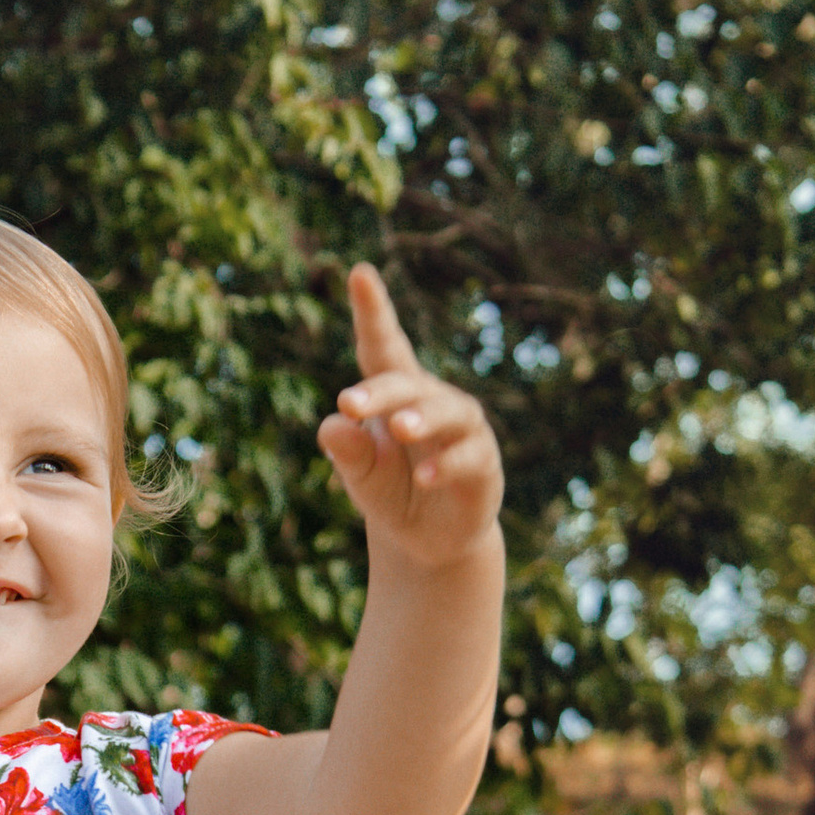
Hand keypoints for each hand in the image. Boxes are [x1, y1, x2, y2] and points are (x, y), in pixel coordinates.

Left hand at [316, 263, 502, 567]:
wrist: (425, 540)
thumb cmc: (389, 490)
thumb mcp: (359, 474)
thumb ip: (346, 451)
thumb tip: (332, 425)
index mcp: (395, 393)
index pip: (382, 346)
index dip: (372, 310)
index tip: (359, 273)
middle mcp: (431, 401)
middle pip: (406, 384)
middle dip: (378, 392)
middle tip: (349, 403)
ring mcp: (462, 431)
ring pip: (445, 412)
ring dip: (420, 419)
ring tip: (397, 429)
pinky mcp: (482, 464)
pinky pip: (467, 457)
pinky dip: (445, 466)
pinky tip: (423, 478)